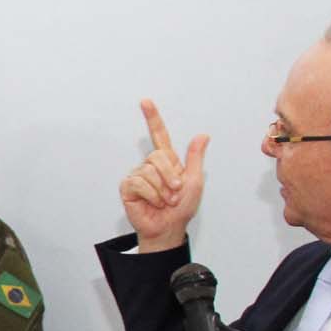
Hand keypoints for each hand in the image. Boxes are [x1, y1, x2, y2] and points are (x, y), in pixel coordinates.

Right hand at [118, 99, 207, 251]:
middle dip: (170, 175)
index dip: (152, 118)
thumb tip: (203, 136)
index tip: (145, 102)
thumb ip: (195, 158)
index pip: (158, 135)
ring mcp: (138, 175)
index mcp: (167, 161)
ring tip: (165, 201)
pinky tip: (153, 203)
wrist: (168, 228)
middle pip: (158, 156)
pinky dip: (152, 195)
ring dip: (162, 190)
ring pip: (149, 171)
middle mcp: (151, 165)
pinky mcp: (128, 187)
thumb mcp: (195, 181)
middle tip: (175, 192)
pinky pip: (139, 183)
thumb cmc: (181, 208)